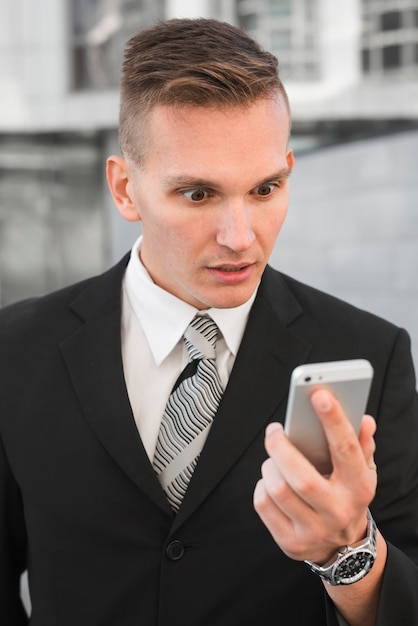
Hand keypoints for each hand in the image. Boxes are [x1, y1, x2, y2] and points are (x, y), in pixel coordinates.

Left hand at [253, 388, 377, 564]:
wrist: (344, 548)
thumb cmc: (348, 496)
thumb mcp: (363, 472)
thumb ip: (362, 444)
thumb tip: (365, 420)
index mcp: (358, 488)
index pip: (346, 450)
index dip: (333, 421)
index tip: (319, 395)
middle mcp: (337, 511)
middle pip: (301, 476)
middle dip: (280, 447)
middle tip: (274, 430)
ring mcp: (313, 530)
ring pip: (277, 489)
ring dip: (270, 466)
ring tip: (274, 458)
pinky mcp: (290, 541)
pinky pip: (263, 503)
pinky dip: (262, 485)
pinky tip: (271, 481)